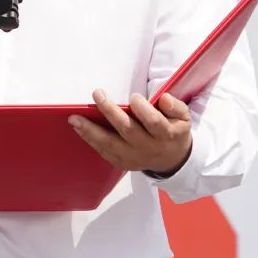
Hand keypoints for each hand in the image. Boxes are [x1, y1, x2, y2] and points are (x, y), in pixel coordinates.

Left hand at [69, 89, 192, 175]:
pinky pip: (105, 152)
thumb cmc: (174, 131)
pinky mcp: (123, 163)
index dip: (143, 109)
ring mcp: (134, 158)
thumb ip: (175, 106)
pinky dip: (91, 140)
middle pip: (127, 130)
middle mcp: (148, 148)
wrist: (172, 160)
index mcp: (166, 135)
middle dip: (110, 111)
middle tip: (97, 94)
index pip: (153, 122)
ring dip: (91, 131)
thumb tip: (163, 98)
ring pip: (111, 144)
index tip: (134, 97)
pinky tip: (79, 128)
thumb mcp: (184, 118)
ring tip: (74, 118)